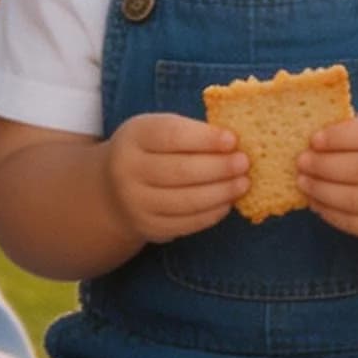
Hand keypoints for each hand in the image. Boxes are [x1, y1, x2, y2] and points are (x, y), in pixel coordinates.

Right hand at [103, 111, 247, 245]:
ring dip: (220, 193)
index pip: (171, 135)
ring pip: (185, 200)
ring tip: (243, 183)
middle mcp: (129, 170)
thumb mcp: (158, 129)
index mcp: (134, 136)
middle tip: (244, 163)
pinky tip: (227, 203)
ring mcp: (136, 202)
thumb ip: (191, 132)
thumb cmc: (151, 150)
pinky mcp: (149, 227)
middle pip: (180, 171)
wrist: (113, 189)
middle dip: (218, 167)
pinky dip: (211, 214)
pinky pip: (185, 223)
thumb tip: (235, 143)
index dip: (204, 138)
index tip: (232, 139)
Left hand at [296, 108, 357, 244]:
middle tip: (300, 161)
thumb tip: (313, 139)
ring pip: (353, 201)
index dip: (336, 138)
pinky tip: (317, 202)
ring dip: (320, 191)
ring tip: (303, 181)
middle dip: (322, 166)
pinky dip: (330, 213)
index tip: (313, 139)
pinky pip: (355, 224)